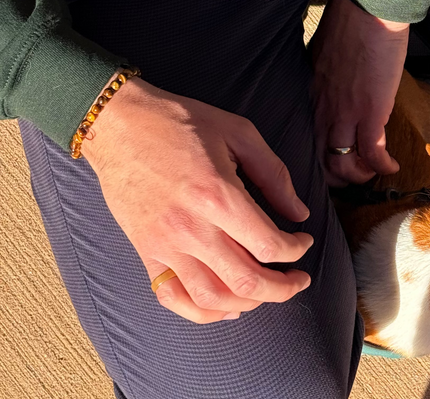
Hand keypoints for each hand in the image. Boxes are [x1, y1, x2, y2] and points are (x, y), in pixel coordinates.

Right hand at [82, 78, 312, 323]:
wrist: (120, 125)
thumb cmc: (181, 122)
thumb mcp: (239, 133)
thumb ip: (274, 174)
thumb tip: (299, 212)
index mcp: (218, 194)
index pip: (268, 244)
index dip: (295, 249)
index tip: (304, 241)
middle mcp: (191, 227)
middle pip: (246, 281)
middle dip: (282, 288)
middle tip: (298, 279)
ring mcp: (164, 244)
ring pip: (212, 299)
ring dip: (248, 303)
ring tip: (267, 291)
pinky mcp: (145, 252)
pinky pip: (173, 298)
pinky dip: (202, 312)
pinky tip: (226, 306)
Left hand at [311, 0, 407, 185]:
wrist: (368, 9)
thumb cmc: (350, 20)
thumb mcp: (325, 50)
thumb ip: (327, 70)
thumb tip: (337, 75)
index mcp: (311, 92)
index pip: (307, 136)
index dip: (318, 155)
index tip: (332, 159)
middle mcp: (322, 108)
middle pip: (319, 158)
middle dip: (335, 176)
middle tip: (351, 177)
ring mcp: (345, 113)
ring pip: (342, 164)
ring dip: (359, 176)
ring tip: (372, 173)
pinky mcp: (370, 112)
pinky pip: (372, 153)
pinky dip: (382, 166)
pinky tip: (392, 167)